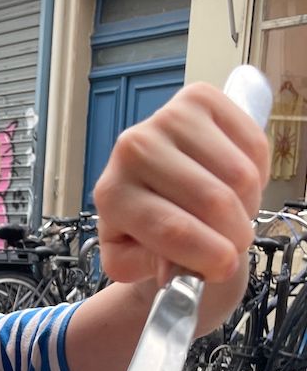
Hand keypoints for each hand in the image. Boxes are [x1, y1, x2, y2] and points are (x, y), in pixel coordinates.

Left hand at [93, 82, 268, 286]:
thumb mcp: (133, 262)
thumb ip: (151, 269)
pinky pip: (253, 145)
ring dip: (247, 207)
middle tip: (234, 246)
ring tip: (231, 217)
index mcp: (111, 195)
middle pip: (212, 202)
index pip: (172, 228)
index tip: (225, 268)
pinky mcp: (200, 98)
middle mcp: (132, 149)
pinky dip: (258, 175)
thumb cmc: (141, 230)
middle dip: (234, 235)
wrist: (152, 188)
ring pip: (239, 175)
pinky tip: (237, 187)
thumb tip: (178, 272)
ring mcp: (167, 118)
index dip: (207, 254)